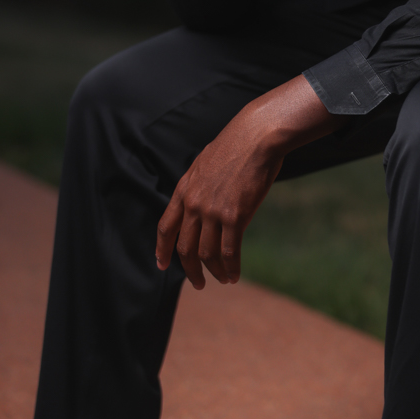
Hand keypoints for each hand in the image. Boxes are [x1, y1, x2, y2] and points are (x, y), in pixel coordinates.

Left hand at [156, 76, 338, 288]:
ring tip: (222, 279)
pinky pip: (229, 251)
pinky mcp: (235, 216)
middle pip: (185, 248)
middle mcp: (194, 204)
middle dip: (190, 270)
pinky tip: (235, 275)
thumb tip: (201, 202)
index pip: (166, 227)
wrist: (256, 136)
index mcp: (184, 189)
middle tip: (199, 282)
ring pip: (207, 254)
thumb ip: (199, 186)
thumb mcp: (205, 163)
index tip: (163, 264)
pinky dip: (231, 267)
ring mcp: (213, 211)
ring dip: (214, 272)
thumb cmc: (236, 145)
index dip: (162, 249)